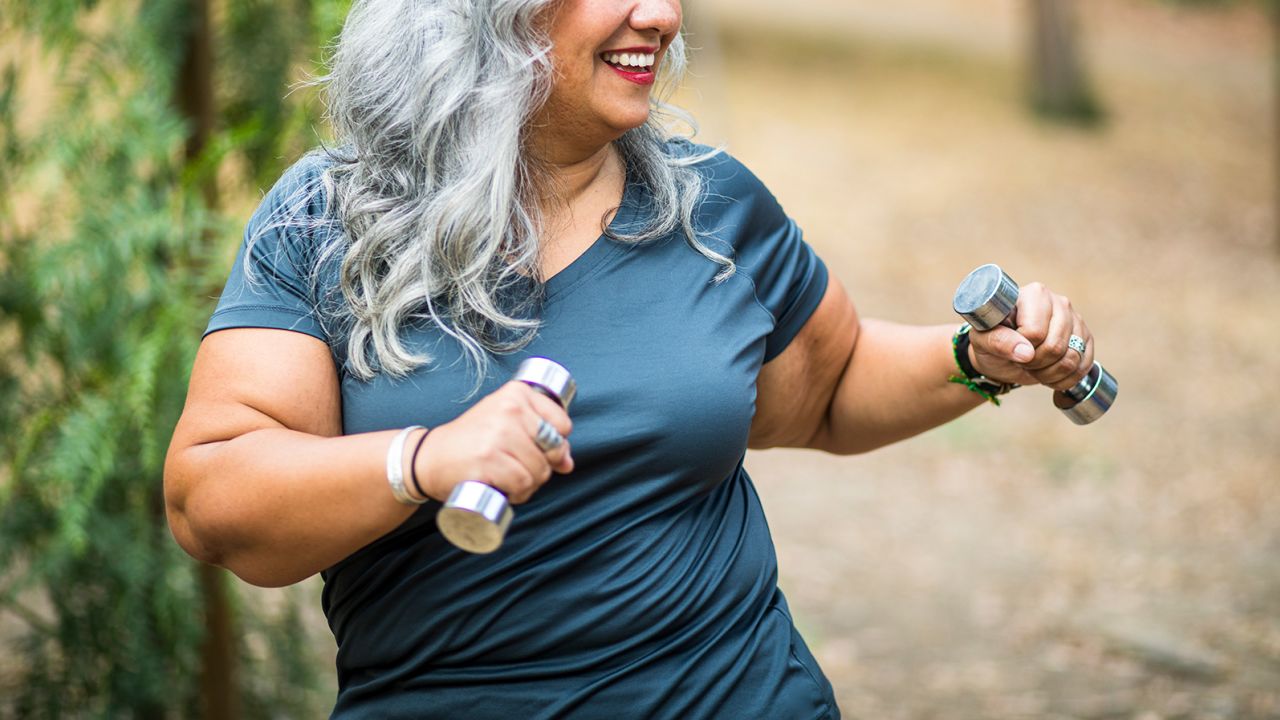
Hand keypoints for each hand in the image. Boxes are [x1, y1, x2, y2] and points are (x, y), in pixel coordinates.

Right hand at [412, 381, 573, 503]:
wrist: (429, 458)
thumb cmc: (472, 442)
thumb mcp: (506, 424)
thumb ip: (539, 436)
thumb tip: (568, 463)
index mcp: (517, 393)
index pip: (562, 424)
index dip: (557, 445)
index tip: (539, 451)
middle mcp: (510, 408)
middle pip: (553, 450)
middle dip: (543, 468)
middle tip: (519, 469)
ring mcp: (499, 433)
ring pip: (540, 470)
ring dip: (530, 485)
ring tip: (509, 480)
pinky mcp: (489, 458)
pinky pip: (523, 483)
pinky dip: (519, 494)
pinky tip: (506, 489)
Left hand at [967, 282, 1094, 391]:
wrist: (1002, 354)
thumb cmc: (990, 340)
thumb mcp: (982, 340)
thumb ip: (998, 342)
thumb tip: (1026, 352)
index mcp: (1033, 294)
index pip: (1035, 332)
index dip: (1020, 348)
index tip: (1010, 348)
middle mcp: (1059, 302)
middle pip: (1055, 346)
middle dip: (1034, 364)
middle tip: (1021, 360)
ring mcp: (1075, 320)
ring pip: (1072, 359)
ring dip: (1048, 374)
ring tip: (1034, 367)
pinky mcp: (1085, 339)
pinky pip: (1083, 366)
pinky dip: (1064, 379)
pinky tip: (1049, 374)